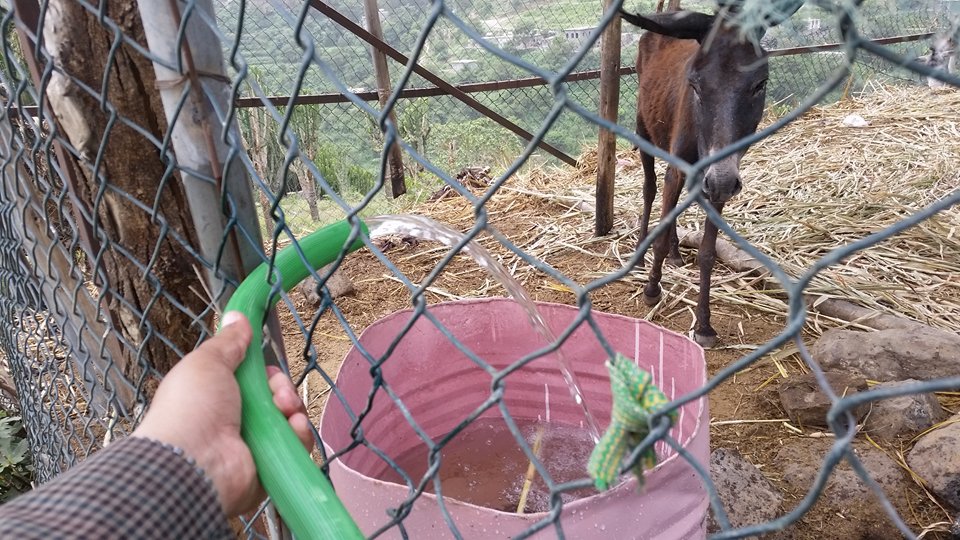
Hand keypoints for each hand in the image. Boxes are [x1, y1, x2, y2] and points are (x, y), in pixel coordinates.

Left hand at [133, 311, 312, 515]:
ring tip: (285, 412)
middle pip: (276, 399)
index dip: (267, 373)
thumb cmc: (193, 409)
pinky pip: (296, 447)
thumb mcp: (207, 363)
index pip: (255, 381)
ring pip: (290, 421)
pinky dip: (299, 436)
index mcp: (219, 398)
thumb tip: (237, 316)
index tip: (268, 369)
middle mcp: (236, 423)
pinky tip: (293, 429)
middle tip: (278, 395)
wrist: (194, 462)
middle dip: (283, 390)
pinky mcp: (270, 468)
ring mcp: (254, 447)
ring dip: (293, 410)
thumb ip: (228, 342)